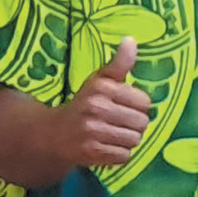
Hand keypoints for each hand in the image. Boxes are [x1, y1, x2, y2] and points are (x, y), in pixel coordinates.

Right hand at [62, 37, 150, 168]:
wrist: (52, 133)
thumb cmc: (85, 104)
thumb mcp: (100, 80)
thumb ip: (120, 63)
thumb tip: (130, 40)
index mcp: (102, 88)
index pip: (145, 102)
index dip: (138, 106)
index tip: (122, 106)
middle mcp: (96, 107)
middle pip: (142, 122)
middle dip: (134, 125)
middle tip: (116, 123)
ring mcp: (92, 131)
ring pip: (135, 140)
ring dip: (127, 140)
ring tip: (110, 134)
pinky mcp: (91, 152)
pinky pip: (124, 156)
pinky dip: (118, 154)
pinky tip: (105, 147)